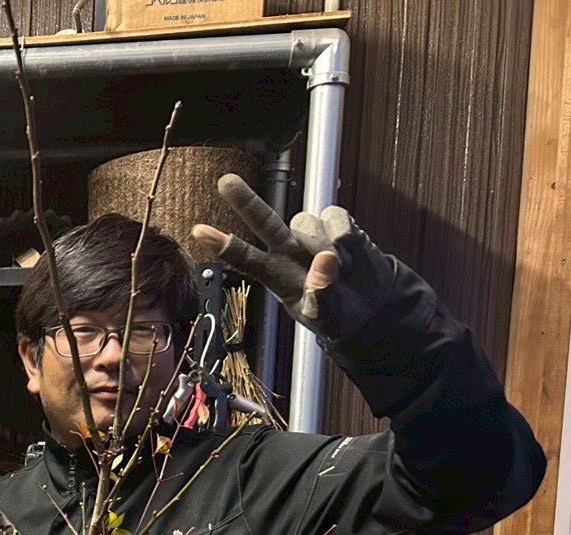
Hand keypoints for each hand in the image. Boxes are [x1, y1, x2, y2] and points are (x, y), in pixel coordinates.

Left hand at [192, 174, 395, 341]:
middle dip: (245, 200)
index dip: (224, 245)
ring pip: (306, 222)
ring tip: (339, 268)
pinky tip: (350, 253)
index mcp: (276, 275)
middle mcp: (287, 249)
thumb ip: (323, 294)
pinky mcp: (337, 223)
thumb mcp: (327, 317)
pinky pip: (334, 216)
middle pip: (263, 221)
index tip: (198, 231)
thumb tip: (324, 261)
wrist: (372, 308)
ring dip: (321, 244)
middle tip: (224, 182)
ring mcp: (311, 234)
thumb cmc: (340, 314)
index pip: (246, 259)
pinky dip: (344, 235)